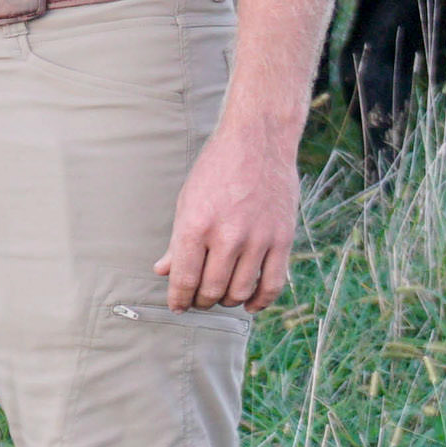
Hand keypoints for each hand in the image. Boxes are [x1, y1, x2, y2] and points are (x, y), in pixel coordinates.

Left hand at [153, 122, 297, 309]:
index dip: (178, 298)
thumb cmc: (216, 169)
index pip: (184, 278)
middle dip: (200, 301)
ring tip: (220, 297)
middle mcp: (227, 235)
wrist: (258, 141)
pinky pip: (272, 284)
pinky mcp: (282, 239)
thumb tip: (163, 271)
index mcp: (196, 224)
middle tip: (198, 300)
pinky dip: (260, 301)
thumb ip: (176, 240)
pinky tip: (249, 303)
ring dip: (227, 301)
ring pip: (240, 291)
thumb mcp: (187, 200)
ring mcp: (258, 238)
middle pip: (211, 289)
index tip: (177, 306)